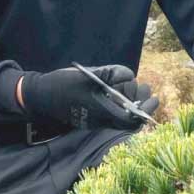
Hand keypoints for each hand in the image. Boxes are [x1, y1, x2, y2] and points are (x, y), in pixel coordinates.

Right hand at [20, 64, 158, 129]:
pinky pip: (111, 112)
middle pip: (128, 118)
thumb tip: (130, 75)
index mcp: (101, 113)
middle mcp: (100, 119)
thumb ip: (111, 73)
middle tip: (146, 87)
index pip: (130, 120)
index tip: (154, 98)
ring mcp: (95, 118)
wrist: (39, 96)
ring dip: (130, 101)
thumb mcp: (88, 75)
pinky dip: (119, 101)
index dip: (146, 111)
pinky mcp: (90, 115)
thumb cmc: (62, 84)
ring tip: (134, 85)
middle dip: (140, 103)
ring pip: (120, 114)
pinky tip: (119, 89)